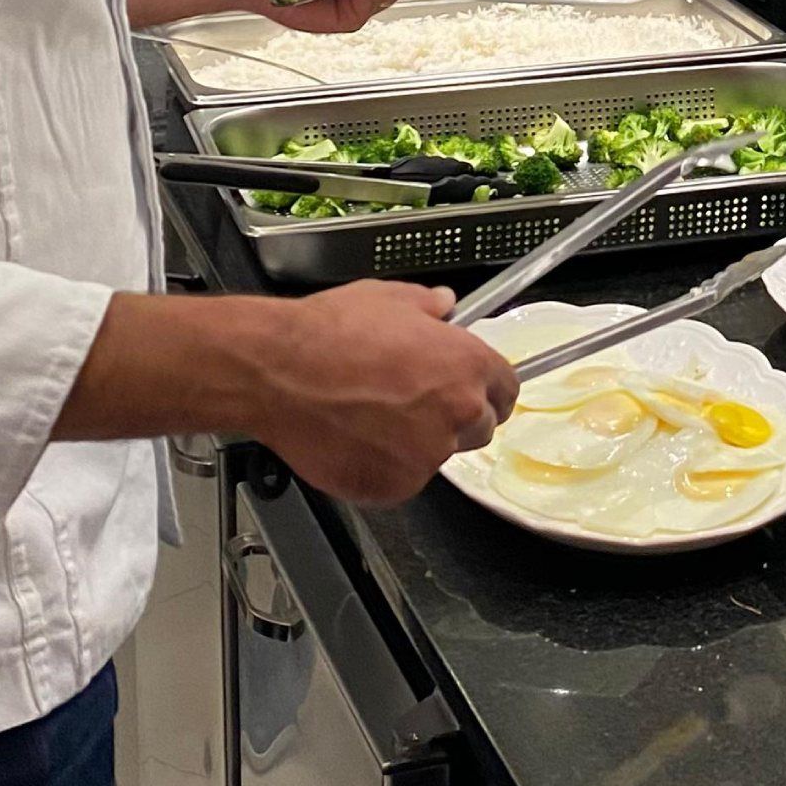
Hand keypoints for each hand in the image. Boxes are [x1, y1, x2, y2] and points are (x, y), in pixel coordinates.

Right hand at [258, 281, 519, 503]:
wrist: (278, 372)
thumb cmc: (330, 333)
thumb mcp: (390, 298)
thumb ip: (429, 305)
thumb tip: (445, 305)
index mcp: (467, 367)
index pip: (507, 391)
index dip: (487, 389)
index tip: (471, 390)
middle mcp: (457, 415)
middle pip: (479, 427)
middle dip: (455, 417)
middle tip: (414, 403)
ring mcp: (426, 456)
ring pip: (436, 456)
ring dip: (417, 443)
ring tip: (373, 418)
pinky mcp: (393, 487)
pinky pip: (401, 480)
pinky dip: (384, 467)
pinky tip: (355, 439)